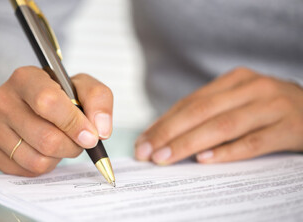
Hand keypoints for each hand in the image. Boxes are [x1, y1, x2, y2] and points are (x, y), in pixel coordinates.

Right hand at [0, 66, 112, 175]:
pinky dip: (41, 166)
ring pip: (36, 160)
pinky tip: (40, 149)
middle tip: (77, 141)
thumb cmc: (56, 95)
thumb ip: (99, 100)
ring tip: (58, 143)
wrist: (23, 102)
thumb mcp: (81, 87)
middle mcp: (0, 99)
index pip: (48, 103)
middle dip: (71, 146)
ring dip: (57, 158)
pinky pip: (23, 171)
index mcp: (25, 78)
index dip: (74, 124)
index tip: (90, 136)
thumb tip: (101, 130)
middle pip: (46, 138)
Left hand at [135, 67, 302, 164]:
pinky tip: (205, 160)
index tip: (143, 141)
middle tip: (146, 152)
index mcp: (235, 80)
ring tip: (166, 158)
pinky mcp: (289, 127)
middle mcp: (252, 88)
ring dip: (189, 143)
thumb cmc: (268, 110)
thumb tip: (166, 136)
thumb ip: (209, 114)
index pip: (190, 102)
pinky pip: (253, 142)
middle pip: (201, 112)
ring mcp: (272, 106)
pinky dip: (227, 152)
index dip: (163, 122)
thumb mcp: (239, 102)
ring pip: (223, 126)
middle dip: (169, 133)